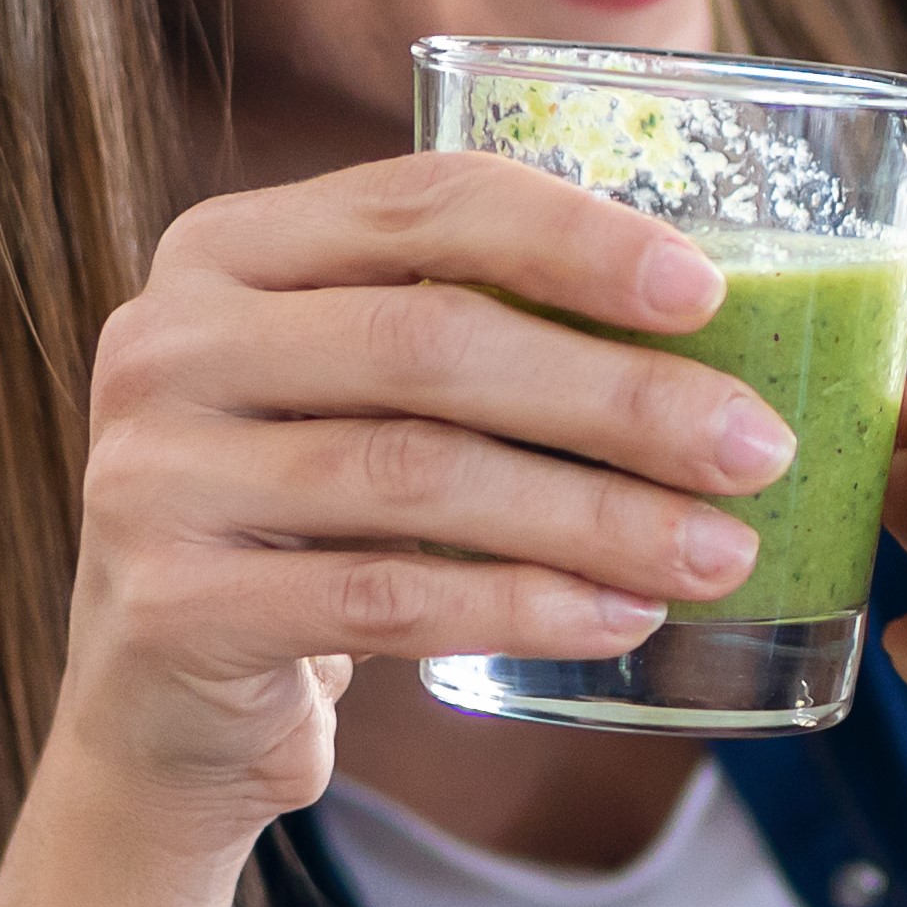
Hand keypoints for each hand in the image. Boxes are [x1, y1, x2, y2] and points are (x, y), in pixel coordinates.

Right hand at [56, 154, 799, 857]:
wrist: (169, 705)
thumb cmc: (317, 523)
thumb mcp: (365, 400)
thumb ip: (481, 334)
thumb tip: (721, 330)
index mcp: (228, 249)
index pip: (423, 200)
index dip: (575, 239)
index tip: (710, 293)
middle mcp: (167, 342)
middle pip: (431, 342)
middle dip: (618, 397)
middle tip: (755, 449)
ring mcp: (151, 474)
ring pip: (418, 476)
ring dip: (596, 518)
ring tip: (720, 552)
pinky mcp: (171, 606)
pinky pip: (383, 598)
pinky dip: (522, 607)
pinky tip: (621, 620)